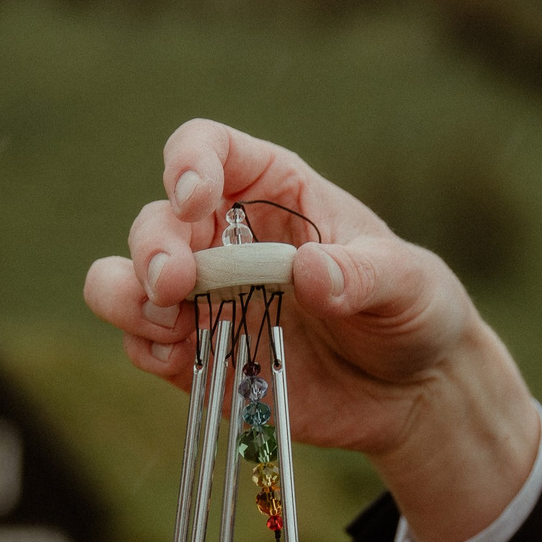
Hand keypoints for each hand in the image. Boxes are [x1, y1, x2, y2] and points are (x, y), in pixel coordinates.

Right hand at [83, 119, 541, 541]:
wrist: (413, 391)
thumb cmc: (413, 310)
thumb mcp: (408, 283)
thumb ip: (363, 275)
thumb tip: (308, 271)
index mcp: (273, 190)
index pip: (208, 149)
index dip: (189, 164)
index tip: (196, 199)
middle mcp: (226, 238)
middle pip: (158, 220)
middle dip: (153, 247)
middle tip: (174, 282)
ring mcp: (207, 299)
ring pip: (128, 280)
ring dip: (128, 296)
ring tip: (166, 320)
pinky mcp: (199, 356)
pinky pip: (144, 346)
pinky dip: (146, 349)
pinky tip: (177, 360)